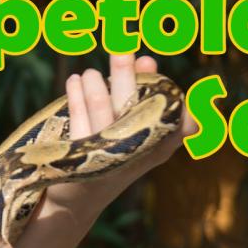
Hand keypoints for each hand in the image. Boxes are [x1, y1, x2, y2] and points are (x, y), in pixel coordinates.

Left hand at [41, 54, 198, 217]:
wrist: (77, 201)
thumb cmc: (110, 157)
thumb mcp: (131, 129)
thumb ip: (139, 93)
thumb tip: (146, 58)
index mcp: (158, 147)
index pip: (173, 116)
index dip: (163, 90)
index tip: (148, 62)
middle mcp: (136, 153)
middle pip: (132, 105)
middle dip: (126, 74)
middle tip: (121, 46)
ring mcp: (106, 158)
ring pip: (102, 109)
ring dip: (94, 85)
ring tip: (88, 74)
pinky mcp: (79, 162)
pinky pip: (78, 119)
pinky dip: (76, 96)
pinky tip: (74, 82)